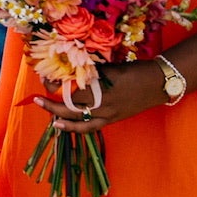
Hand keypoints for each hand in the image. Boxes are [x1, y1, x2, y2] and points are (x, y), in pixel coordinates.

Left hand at [36, 61, 166, 133]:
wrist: (160, 83)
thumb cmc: (135, 70)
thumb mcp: (110, 68)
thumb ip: (90, 73)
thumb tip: (69, 71)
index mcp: (100, 89)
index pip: (70, 91)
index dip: (54, 87)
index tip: (45, 79)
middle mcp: (102, 105)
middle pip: (71, 108)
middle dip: (51, 105)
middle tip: (37, 99)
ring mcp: (109, 115)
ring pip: (80, 122)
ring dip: (62, 121)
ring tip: (51, 120)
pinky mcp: (114, 120)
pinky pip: (92, 127)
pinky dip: (77, 128)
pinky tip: (65, 126)